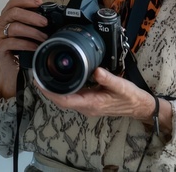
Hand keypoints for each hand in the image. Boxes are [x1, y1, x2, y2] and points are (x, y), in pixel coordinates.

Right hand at [0, 0, 47, 97]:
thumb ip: (33, 21)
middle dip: (32, 16)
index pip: (13, 2)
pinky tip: (35, 46)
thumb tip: (50, 15)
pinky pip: (12, 42)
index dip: (26, 0)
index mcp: (6, 15)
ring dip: (32, 32)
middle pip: (14, 13)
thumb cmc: (20, 45)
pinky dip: (26, 44)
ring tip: (43, 37)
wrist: (11, 65)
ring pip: (14, 27)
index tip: (39, 3)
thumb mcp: (27, 30)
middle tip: (45, 23)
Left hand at [37, 68, 171, 132]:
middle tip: (37, 76)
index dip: (50, 93)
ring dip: (54, 90)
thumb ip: (107, 78)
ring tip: (45, 76)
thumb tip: (95, 70)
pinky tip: (62, 79)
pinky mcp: (90, 102)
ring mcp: (87, 105)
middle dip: (48, 90)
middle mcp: (86, 107)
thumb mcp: (120, 85)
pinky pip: (73, 96)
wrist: (138, 106)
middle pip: (61, 100)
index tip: (40, 82)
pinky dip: (64, 89)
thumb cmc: (129, 96)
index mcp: (91, 103)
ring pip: (66, 99)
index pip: (65, 100)